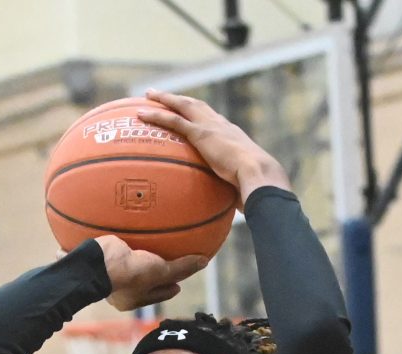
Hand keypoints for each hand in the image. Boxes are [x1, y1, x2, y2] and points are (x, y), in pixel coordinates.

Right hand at [92, 235, 208, 310]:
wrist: (95, 263)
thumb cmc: (129, 275)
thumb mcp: (159, 272)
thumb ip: (180, 268)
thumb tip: (204, 262)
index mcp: (133, 298)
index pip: (158, 293)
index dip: (171, 286)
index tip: (180, 281)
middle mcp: (121, 287)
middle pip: (144, 277)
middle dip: (155, 270)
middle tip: (169, 261)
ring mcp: (110, 271)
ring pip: (130, 261)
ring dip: (139, 253)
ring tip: (150, 242)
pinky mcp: (103, 254)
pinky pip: (117, 244)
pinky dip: (125, 237)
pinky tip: (133, 226)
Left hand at [138, 89, 289, 198]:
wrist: (260, 176)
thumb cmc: (257, 187)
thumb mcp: (244, 187)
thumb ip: (235, 192)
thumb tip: (236, 209)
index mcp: (233, 135)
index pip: (214, 121)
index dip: (201, 115)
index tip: (191, 112)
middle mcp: (222, 125)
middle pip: (197, 106)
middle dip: (180, 100)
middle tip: (163, 96)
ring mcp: (211, 127)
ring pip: (183, 105)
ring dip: (165, 99)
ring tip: (148, 95)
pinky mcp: (201, 133)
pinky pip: (174, 121)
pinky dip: (156, 115)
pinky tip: (141, 114)